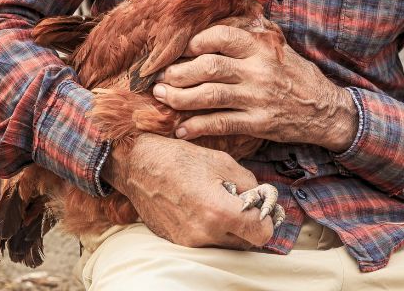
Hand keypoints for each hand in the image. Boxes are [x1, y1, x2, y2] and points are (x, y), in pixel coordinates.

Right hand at [103, 133, 273, 248]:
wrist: (136, 165)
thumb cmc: (178, 158)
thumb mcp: (221, 161)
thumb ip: (249, 184)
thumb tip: (262, 197)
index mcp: (219, 211)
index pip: (263, 233)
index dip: (266, 220)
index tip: (261, 207)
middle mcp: (205, 233)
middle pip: (246, 242)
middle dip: (248, 224)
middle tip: (241, 203)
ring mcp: (189, 241)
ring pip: (226, 244)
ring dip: (229, 228)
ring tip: (217, 202)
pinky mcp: (178, 242)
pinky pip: (205, 241)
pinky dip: (209, 229)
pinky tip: (199, 207)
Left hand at [153, 25, 358, 151]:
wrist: (325, 110)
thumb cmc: (294, 74)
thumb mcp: (276, 47)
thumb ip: (247, 36)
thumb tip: (210, 22)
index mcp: (260, 47)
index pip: (221, 37)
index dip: (195, 42)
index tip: (180, 50)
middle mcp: (258, 70)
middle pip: (209, 67)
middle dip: (178, 73)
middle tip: (160, 78)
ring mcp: (258, 98)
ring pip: (210, 96)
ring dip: (180, 98)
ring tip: (162, 97)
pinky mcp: (259, 123)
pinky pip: (221, 124)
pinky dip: (197, 127)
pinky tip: (181, 129)